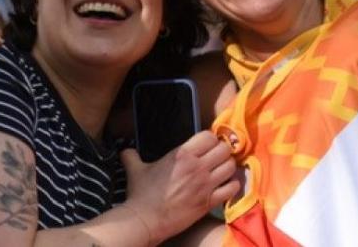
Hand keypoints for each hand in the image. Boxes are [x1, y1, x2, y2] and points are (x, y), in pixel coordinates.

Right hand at [121, 132, 238, 244]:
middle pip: (224, 149)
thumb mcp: (135, 169)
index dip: (210, 139)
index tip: (207, 145)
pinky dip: (232, 185)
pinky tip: (225, 186)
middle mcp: (197, 166)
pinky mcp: (209, 202)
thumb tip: (125, 150)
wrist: (145, 220)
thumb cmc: (141, 194)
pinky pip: (232, 188)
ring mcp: (205, 184)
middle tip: (217, 157)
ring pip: (231, 166)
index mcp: (181, 154)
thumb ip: (132, 156)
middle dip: (222, 151)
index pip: (208, 136)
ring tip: (222, 170)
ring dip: (228, 167)